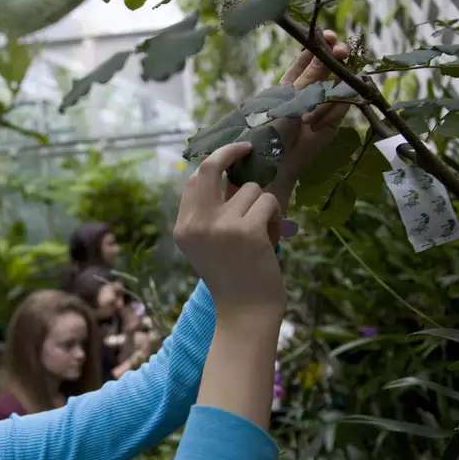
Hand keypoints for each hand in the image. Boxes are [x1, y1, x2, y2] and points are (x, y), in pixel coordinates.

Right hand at [175, 143, 284, 316]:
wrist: (245, 312)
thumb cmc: (233, 277)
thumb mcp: (207, 245)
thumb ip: (209, 214)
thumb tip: (229, 173)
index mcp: (183, 228)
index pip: (193, 180)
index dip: (214, 161)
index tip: (233, 153)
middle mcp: (196, 224)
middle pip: (210, 168)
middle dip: (232, 152)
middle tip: (249, 148)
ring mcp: (220, 226)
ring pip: (251, 190)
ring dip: (263, 207)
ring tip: (262, 233)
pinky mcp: (247, 230)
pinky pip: (268, 203)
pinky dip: (275, 218)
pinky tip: (271, 240)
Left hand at [265, 30, 350, 212]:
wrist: (276, 160)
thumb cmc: (272, 128)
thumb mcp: (288, 98)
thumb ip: (310, 76)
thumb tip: (327, 50)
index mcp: (292, 80)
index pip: (309, 56)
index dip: (319, 44)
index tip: (327, 36)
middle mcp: (309, 89)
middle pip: (329, 65)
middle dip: (335, 57)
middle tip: (340, 51)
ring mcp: (324, 103)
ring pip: (338, 84)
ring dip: (328, 95)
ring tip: (309, 116)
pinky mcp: (334, 119)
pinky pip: (343, 105)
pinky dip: (332, 111)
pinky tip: (316, 125)